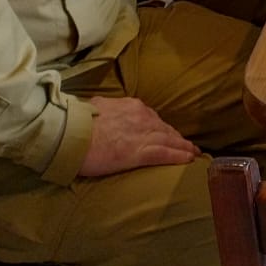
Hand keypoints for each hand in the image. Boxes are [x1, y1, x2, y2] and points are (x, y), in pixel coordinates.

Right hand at [78, 96, 199, 177]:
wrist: (72, 135)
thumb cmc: (77, 123)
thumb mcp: (94, 107)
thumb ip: (104, 109)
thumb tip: (101, 110)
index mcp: (130, 106)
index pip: (151, 118)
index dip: (161, 127)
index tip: (168, 133)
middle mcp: (141, 117)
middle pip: (164, 129)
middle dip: (176, 137)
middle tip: (187, 145)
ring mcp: (142, 134)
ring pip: (169, 140)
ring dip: (183, 147)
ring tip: (193, 152)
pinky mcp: (139, 152)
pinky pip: (165, 153)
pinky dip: (179, 156)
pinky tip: (189, 159)